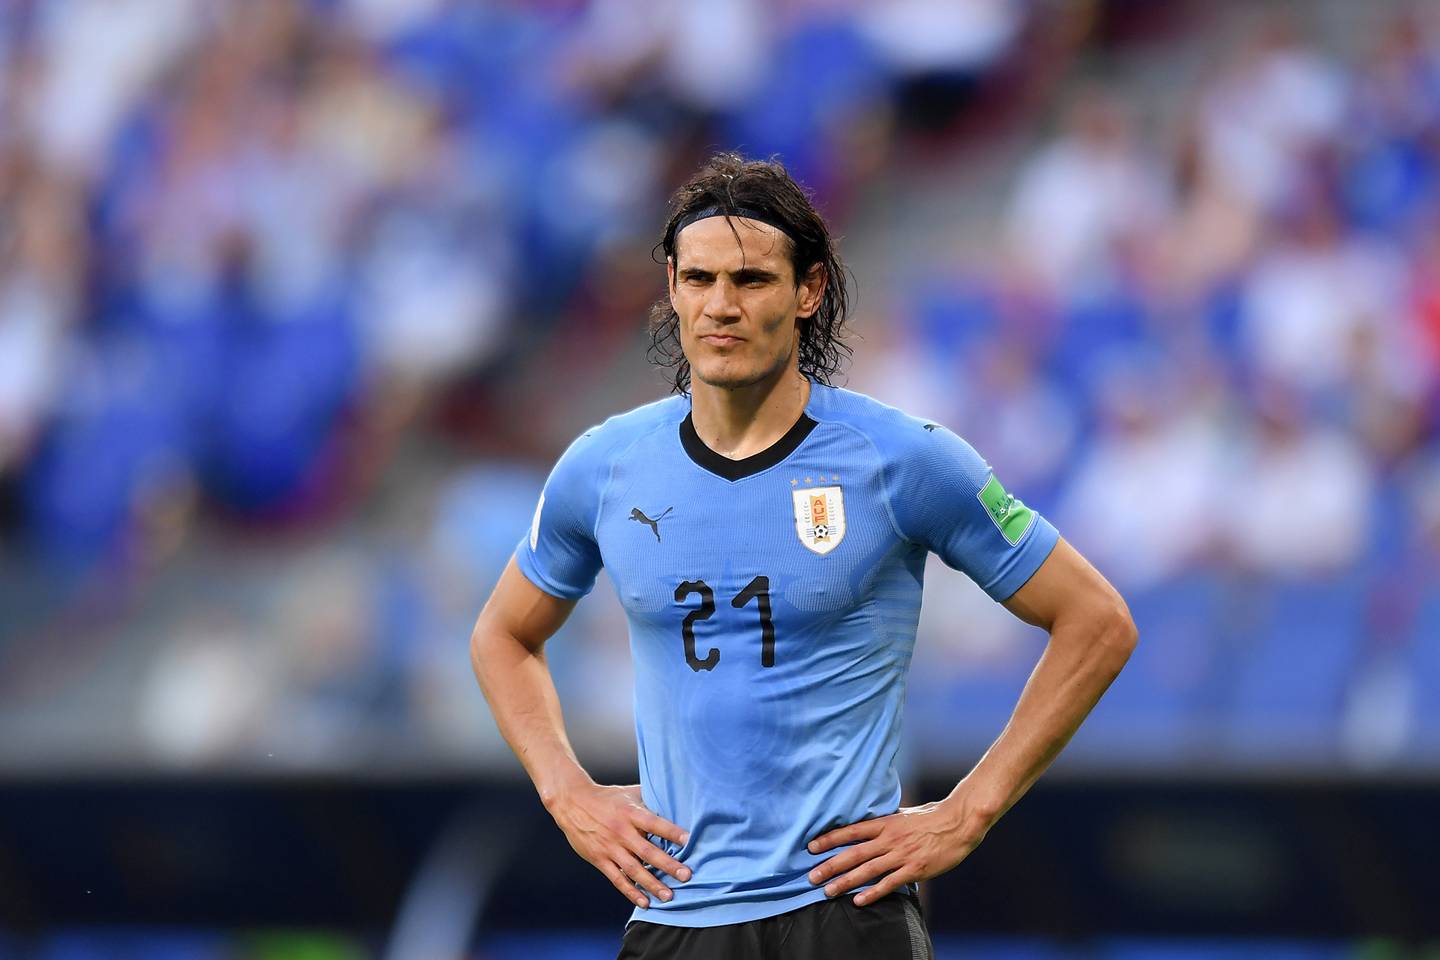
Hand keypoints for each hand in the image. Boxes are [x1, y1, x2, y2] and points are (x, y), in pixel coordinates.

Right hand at [547, 781, 690, 908]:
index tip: (689, 841)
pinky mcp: (599, 859)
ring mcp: (610, 847)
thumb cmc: (605, 797)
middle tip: (686, 876)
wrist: (572, 802)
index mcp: (630, 813)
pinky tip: (644, 902)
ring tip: (668, 896)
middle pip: (647, 851)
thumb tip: (674, 800)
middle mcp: (621, 831)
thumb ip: (650, 799)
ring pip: (634, 870)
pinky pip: (617, 879)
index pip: (655, 823)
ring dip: (652, 884)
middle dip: (668, 865)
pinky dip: (631, 892)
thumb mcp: (628, 792)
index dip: (672, 832)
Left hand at [806, 797, 991, 906]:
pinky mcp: (914, 869)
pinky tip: (858, 901)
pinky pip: (889, 883)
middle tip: (811, 876)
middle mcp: (889, 839)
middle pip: (853, 853)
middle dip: (830, 865)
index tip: (811, 847)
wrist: (958, 823)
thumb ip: (886, 821)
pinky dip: (873, 893)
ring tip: (828, 890)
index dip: (829, 839)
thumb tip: (870, 821)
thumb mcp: (904, 813)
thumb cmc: (932, 816)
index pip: (851, 831)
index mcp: (885, 823)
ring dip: (845, 882)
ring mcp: (901, 855)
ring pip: (867, 870)